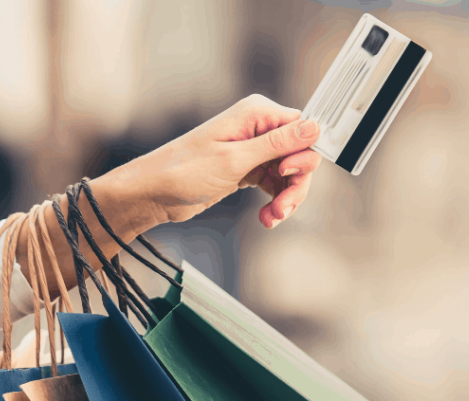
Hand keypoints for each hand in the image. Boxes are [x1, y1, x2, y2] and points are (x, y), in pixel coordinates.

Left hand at [109, 95, 322, 229]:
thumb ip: (276, 144)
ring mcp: (252, 150)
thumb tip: (313, 128)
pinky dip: (275, 202)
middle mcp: (257, 128)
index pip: (302, 129)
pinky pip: (273, 185)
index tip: (287, 177)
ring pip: (288, 174)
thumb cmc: (183, 171)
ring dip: (286, 199)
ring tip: (272, 218)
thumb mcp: (234, 160)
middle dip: (295, 185)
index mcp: (256, 114)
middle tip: (283, 209)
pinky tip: (267, 217)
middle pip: (298, 155)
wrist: (155, 193)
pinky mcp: (246, 170)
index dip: (302, 156)